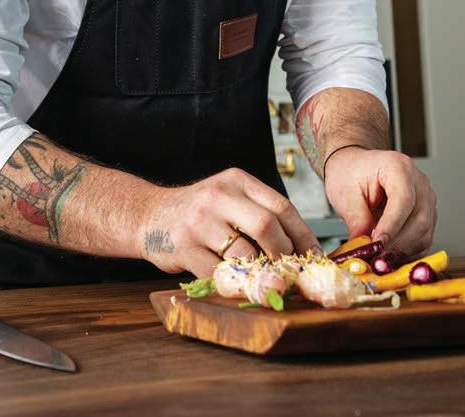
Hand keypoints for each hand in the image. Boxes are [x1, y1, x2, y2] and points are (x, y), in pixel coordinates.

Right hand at [141, 167, 319, 277]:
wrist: (149, 215)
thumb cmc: (199, 211)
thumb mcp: (228, 198)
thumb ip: (258, 213)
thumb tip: (300, 246)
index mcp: (236, 180)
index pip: (281, 206)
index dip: (303, 234)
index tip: (315, 255)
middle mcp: (218, 195)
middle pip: (266, 226)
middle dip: (284, 253)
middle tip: (290, 270)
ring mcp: (199, 221)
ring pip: (244, 254)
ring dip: (261, 273)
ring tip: (267, 279)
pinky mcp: (184, 248)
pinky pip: (220, 273)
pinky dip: (236, 284)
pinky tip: (240, 284)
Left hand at [323, 147, 436, 256]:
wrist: (355, 167)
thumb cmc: (350, 172)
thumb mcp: (344, 193)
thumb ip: (356, 219)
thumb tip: (365, 248)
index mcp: (398, 167)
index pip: (403, 200)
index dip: (392, 225)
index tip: (378, 243)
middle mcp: (418, 182)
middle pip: (420, 219)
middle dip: (398, 243)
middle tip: (376, 257)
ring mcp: (426, 198)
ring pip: (425, 233)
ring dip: (403, 250)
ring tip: (380, 258)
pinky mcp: (427, 214)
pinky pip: (424, 239)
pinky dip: (408, 252)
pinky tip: (389, 256)